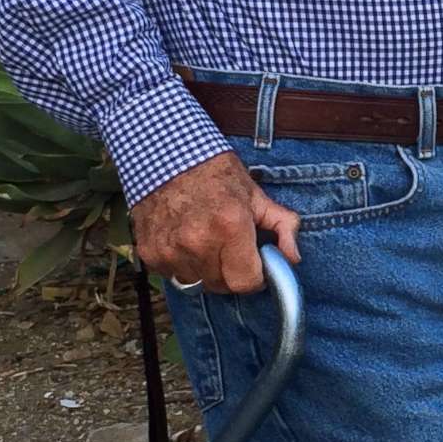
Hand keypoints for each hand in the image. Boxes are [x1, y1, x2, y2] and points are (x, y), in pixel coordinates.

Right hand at [131, 151, 301, 292]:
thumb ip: (282, 226)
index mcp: (230, 226)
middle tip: (230, 249)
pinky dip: (181, 265)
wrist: (163, 155)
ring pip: (197, 283)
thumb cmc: (213, 173)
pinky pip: (173, 275)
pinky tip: (183, 241)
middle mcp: (198, 243)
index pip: (246, 282)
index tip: (254, 266)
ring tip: (205, 242)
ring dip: (205, 270)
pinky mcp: (150, 253)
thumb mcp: (255, 194)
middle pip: (222, 286)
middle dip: (232, 273)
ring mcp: (170, 250)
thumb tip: (292, 257)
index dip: (255, 277)